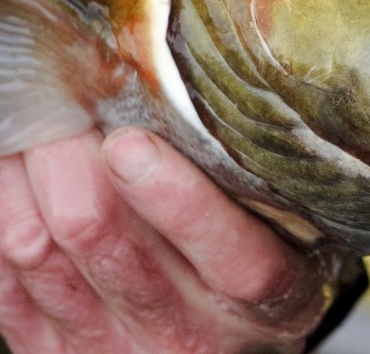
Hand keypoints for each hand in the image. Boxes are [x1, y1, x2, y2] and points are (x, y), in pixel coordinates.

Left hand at [0, 128, 331, 352]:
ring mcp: (111, 346)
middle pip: (102, 239)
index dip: (178, 201)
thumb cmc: (259, 270)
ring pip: (37, 251)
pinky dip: (1, 209)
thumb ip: (244, 182)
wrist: (218, 349)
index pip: (233, 259)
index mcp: (263, 299)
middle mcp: (186, 332)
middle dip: (67, 156)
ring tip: (30, 119)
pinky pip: (3, 280)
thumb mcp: (287, 237)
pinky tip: (10, 171)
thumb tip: (167, 98)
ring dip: (21, 173)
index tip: (133, 143)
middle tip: (63, 95)